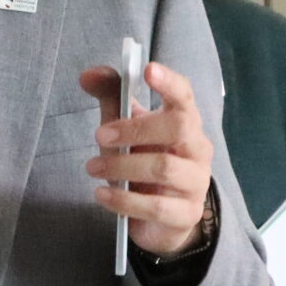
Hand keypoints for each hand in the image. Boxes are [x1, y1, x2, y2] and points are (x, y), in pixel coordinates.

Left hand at [80, 59, 215, 256]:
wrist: (159, 215)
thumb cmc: (143, 159)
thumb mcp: (125, 126)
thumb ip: (111, 96)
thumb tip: (88, 75)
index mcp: (185, 120)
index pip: (184, 94)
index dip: (168, 81)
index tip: (147, 69)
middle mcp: (197, 148)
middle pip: (178, 127)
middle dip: (135, 129)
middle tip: (99, 135)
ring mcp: (196, 181)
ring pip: (164, 168)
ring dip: (122, 166)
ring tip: (92, 167)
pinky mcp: (186, 213)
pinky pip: (157, 206)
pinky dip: (125, 200)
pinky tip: (101, 194)